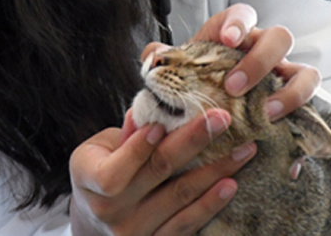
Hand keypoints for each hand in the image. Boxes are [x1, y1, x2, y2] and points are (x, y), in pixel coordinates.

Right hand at [69, 108, 256, 234]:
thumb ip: (127, 133)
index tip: (164, 124)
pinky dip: (211, 203)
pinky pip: (188, 225)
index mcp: (88, 179)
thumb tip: (154, 107)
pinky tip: (231, 184)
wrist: (95, 222)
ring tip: (243, 150)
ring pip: (180, 198)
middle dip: (192, 142)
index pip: (115, 170)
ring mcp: (132, 232)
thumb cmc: (100, 171)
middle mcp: (109, 210)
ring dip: (215, 171)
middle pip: (157, 173)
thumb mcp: (100, 148)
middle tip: (222, 118)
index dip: (140, 147)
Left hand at [145, 3, 319, 120]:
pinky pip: (310, 103)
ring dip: (289, 91)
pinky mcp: (294, 101)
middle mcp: (264, 51)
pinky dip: (299, 114)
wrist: (209, 113)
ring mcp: (283, 75)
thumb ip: (163, 61)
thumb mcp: (178, 72)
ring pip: (305, 71)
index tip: (226, 39)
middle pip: (279, 37)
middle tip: (233, 86)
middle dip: (259, 60)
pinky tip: (279, 131)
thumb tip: (152, 56)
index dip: (238, 22)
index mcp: (235, 36)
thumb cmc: (197, 84)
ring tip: (266, 112)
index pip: (243, 14)